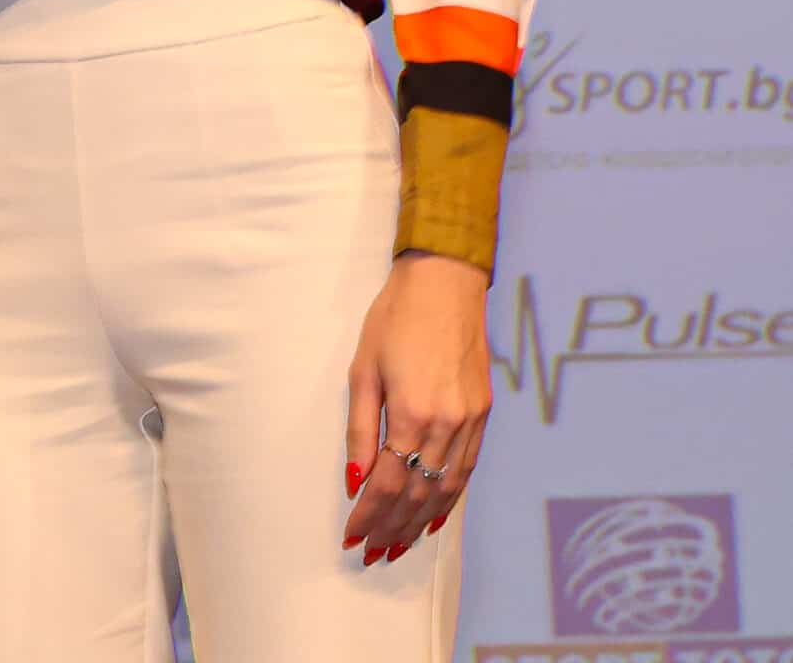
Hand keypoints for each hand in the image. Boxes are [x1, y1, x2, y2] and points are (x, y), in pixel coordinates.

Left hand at [342, 252, 491, 562]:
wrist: (444, 283)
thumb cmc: (394, 318)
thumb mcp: (363, 368)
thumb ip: (360, 428)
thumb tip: (354, 479)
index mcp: (412, 412)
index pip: (388, 481)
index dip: (369, 514)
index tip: (353, 537)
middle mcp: (447, 424)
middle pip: (417, 493)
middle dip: (392, 527)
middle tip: (372, 552)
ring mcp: (471, 421)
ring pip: (446, 489)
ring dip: (420, 521)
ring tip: (398, 545)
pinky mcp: (483, 414)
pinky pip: (466, 469)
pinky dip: (449, 498)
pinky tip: (434, 515)